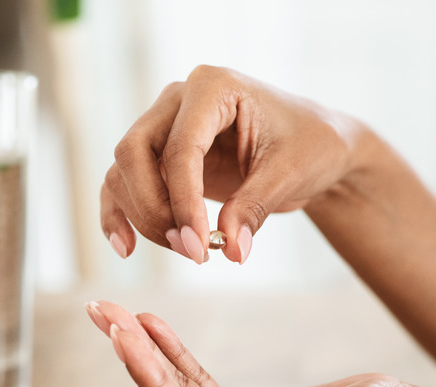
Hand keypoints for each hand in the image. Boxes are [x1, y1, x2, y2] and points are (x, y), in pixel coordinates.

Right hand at [102, 65, 363, 263]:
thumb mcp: (290, 175)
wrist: (315, 147)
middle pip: (134, 153)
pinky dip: (120, 215)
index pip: (180, 147)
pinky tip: (126, 247)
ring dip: (145, 218)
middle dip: (155, 209)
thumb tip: (233, 250)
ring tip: (188, 251)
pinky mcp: (158, 156)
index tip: (199, 246)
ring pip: (124, 172)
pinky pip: (123, 183)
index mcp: (213, 87)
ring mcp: (163, 125)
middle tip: (192, 251)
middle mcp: (178, 100)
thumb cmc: (309, 146)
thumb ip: (254, 208)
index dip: (184, 201)